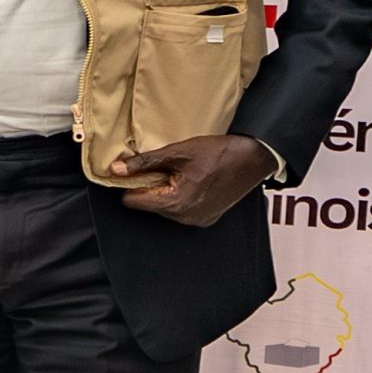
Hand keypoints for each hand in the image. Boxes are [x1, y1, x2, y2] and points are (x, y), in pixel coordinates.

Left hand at [111, 133, 274, 227]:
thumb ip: (144, 162)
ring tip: (181, 173)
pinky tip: (191, 180)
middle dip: (149, 186)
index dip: (129, 184)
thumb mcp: (178, 152)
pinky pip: (180, 210)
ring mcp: (197, 220)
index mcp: (176, 203)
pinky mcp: (206, 218)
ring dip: (164, 190)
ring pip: (164, 207)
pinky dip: (179, 196)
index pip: (134, 201)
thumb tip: (116, 169)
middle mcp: (185, 217)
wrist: (255, 158)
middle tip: (164, 167)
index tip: (133, 170)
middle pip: (149, 204)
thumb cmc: (219, 152)